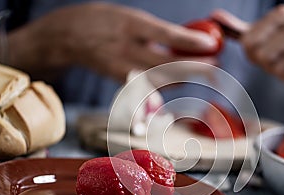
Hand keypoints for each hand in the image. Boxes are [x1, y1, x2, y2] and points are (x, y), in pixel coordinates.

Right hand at [7, 2, 218, 80]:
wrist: (67, 36)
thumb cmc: (104, 22)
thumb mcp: (128, 16)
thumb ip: (154, 31)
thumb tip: (186, 43)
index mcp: (130, 25)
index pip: (165, 35)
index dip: (190, 42)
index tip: (212, 45)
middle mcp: (126, 48)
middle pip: (166, 64)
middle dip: (194, 67)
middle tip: (216, 66)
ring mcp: (121, 67)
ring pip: (160, 80)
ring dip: (185, 78)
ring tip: (204, 72)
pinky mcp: (119, 81)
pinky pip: (148, 88)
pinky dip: (167, 86)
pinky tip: (180, 81)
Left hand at [211, 5, 283, 87]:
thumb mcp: (268, 31)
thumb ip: (240, 29)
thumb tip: (213, 17)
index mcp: (281, 14)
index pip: (249, 45)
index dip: (254, 56)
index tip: (266, 52)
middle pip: (264, 61)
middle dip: (270, 67)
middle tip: (283, 60)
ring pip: (282, 73)